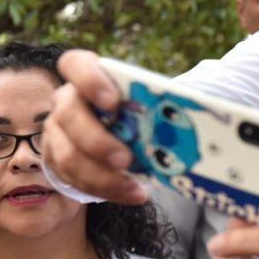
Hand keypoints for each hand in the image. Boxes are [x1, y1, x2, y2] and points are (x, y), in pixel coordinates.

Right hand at [43, 50, 147, 203]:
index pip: (75, 64)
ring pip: (68, 155)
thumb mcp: (143, 100)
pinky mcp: (56, 161)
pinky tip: (132, 194)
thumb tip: (202, 110)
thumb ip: (156, 101)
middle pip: (69, 115)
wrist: (110, 132)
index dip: (90, 80)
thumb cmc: (134, 110)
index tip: (113, 101)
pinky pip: (75, 179)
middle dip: (97, 141)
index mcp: (86, 75)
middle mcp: (66, 101)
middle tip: (125, 159)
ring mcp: (57, 132)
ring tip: (135, 188)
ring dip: (103, 176)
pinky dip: (106, 190)